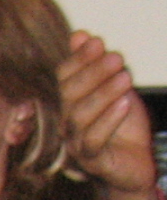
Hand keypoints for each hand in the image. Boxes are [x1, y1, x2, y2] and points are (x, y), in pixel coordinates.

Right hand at [61, 30, 156, 199]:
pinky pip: (92, 141)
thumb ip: (94, 65)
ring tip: (125, 78)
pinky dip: (108, 121)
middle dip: (92, 74)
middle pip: (68, 95)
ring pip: (79, 117)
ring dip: (103, 95)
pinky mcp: (91, 162)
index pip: (63, 78)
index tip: (96, 43)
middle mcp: (65, 123)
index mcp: (67, 104)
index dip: (78, 60)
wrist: (135, 164)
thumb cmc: (122, 127)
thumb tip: (79, 35)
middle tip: (116, 58)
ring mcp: (75, 143)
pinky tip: (125, 104)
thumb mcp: (113, 89)